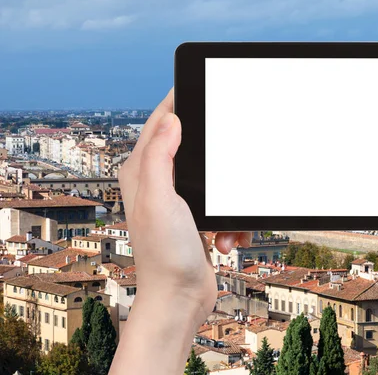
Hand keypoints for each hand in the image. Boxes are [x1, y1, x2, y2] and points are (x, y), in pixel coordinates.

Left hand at [118, 89, 251, 323]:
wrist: (180, 298)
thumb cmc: (164, 255)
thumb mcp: (160, 199)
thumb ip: (160, 157)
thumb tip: (172, 120)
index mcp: (142, 172)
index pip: (160, 123)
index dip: (178, 101)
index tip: (198, 84)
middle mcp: (158, 183)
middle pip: (191, 146)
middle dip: (215, 155)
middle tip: (230, 153)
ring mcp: (179, 201)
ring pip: (214, 177)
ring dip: (227, 198)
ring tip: (223, 225)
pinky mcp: (197, 218)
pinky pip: (223, 204)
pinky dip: (230, 221)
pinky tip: (225, 239)